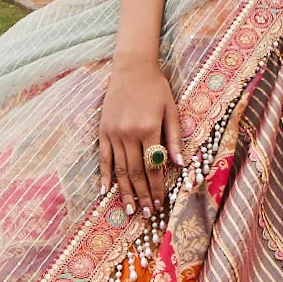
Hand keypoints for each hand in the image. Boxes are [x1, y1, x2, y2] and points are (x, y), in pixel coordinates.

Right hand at [98, 57, 184, 217]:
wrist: (131, 68)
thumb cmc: (156, 88)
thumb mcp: (172, 109)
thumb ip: (175, 138)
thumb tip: (179, 165)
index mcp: (149, 129)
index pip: (154, 167)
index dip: (157, 188)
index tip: (160, 203)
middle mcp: (130, 134)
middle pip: (136, 173)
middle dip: (142, 195)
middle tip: (147, 213)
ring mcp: (114, 133)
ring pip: (120, 169)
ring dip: (125, 191)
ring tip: (130, 209)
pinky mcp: (103, 131)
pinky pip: (104, 158)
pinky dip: (105, 175)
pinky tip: (106, 191)